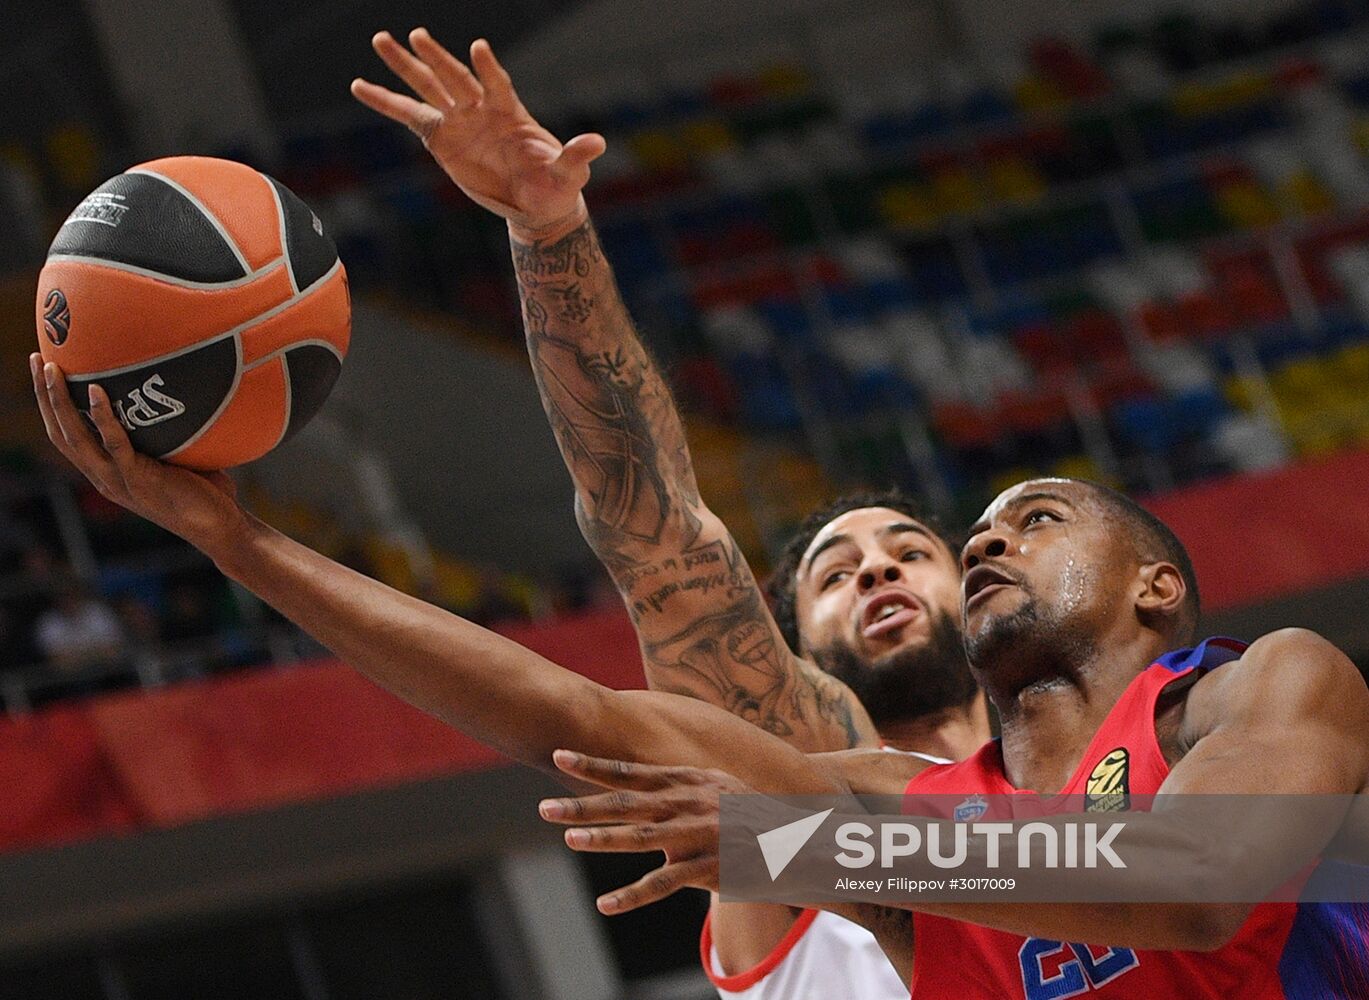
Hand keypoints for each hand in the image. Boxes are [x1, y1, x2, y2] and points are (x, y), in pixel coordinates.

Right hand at [30, 354, 247, 559]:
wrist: (220, 528)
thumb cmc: (205, 491)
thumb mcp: (176, 457)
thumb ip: (166, 431)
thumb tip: (177, 390)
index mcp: (107, 473)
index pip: (66, 436)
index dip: (50, 406)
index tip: (43, 371)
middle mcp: (104, 477)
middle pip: (60, 432)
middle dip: (44, 396)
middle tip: (35, 359)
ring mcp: (118, 481)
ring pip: (76, 437)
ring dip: (60, 402)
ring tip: (52, 369)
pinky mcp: (138, 481)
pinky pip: (115, 444)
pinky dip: (103, 417)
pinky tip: (98, 390)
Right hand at [351, 30, 605, 239]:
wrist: (535, 203)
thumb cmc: (555, 185)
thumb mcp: (568, 174)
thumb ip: (576, 156)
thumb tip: (597, 143)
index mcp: (510, 112)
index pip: (497, 84)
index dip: (489, 68)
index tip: (478, 49)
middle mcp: (481, 109)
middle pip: (455, 79)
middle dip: (437, 59)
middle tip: (416, 35)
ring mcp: (458, 121)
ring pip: (428, 88)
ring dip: (406, 67)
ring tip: (382, 40)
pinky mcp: (440, 138)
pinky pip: (409, 116)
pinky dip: (385, 102)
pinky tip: (360, 86)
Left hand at [538, 749, 750, 912]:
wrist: (799, 844)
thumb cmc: (750, 816)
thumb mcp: (717, 787)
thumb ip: (680, 783)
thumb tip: (642, 777)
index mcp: (688, 781)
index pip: (632, 771)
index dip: (594, 765)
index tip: (559, 756)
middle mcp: (690, 803)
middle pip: (628, 802)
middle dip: (584, 804)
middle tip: (545, 807)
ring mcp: (700, 835)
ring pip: (642, 838)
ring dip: (603, 838)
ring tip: (570, 839)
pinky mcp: (709, 869)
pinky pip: (664, 883)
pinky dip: (632, 895)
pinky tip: (606, 903)